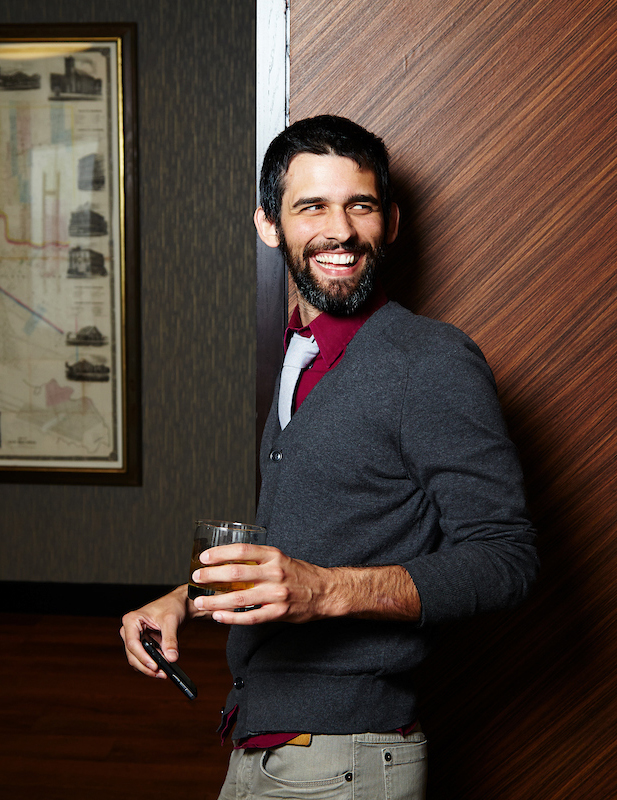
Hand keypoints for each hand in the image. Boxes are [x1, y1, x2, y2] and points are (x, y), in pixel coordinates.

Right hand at [119, 585, 196, 677]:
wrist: (179, 603)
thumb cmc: (172, 605)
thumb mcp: (171, 621)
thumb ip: (170, 640)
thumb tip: (171, 658)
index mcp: (131, 620)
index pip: (132, 643)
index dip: (142, 657)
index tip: (155, 666)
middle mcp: (130, 630)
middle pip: (132, 654)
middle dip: (146, 666)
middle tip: (161, 673)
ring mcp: (135, 637)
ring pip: (136, 659)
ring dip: (149, 668)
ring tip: (164, 672)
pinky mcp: (143, 643)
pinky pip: (144, 658)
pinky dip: (152, 664)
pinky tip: (163, 667)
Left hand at [191, 543, 332, 624]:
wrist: (325, 591)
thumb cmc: (299, 574)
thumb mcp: (280, 559)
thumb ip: (259, 561)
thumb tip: (228, 563)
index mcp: (274, 556)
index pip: (242, 550)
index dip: (220, 553)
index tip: (204, 558)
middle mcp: (275, 572)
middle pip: (236, 573)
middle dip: (212, 576)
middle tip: (196, 579)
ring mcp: (277, 594)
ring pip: (240, 598)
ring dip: (216, 601)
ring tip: (201, 602)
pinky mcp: (279, 612)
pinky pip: (251, 617)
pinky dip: (232, 618)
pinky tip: (219, 617)